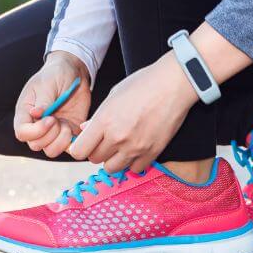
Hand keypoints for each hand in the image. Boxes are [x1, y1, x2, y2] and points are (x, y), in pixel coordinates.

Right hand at [13, 51, 91, 157]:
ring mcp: (52, 131)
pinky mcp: (68, 133)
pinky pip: (68, 147)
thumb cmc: (55, 74)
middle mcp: (36, 125)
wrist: (73, 72)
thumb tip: (35, 114)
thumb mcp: (48, 83)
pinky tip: (77, 127)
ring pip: (50, 150)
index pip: (22, 132)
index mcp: (26, 112)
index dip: (35, 132)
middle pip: (36, 145)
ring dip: (61, 141)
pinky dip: (73, 142)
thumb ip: (43, 100)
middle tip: (59, 120)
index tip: (51, 119)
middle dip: (50, 136)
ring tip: (67, 126)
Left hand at [70, 52, 198, 172]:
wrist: (173, 84)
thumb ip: (98, 116)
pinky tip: (136, 148)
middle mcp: (117, 137)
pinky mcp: (152, 152)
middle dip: (97, 151)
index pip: (79, 151)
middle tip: (105, 140)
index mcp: (104, 121)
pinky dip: (133, 162)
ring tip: (121, 145)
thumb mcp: (114, 95)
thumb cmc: (143, 84)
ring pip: (112, 168)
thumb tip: (85, 130)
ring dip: (113, 159)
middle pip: (94, 159)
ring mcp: (135, 147)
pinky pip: (135, 168)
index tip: (85, 143)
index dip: (79, 148)